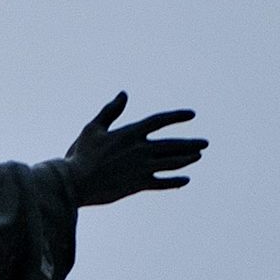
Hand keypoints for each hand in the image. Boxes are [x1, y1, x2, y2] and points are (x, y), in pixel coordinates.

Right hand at [57, 93, 204, 207]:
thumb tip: (123, 94)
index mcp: (131, 133)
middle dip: (190, 143)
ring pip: (172, 163)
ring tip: (197, 156)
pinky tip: (185, 180)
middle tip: (205, 143)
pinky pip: (162, 183)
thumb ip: (111, 111)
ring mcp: (141, 168)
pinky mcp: (138, 185)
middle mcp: (141, 149)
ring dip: (186, 159)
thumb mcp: (93, 128)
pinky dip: (174, 181)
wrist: (75, 182)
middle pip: (173, 144)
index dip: (177, 116)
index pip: (160, 121)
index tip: (192, 114)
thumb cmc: (80, 154)